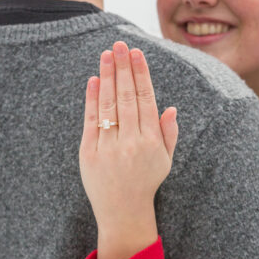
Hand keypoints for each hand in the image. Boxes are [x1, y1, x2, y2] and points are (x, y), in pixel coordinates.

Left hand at [79, 41, 177, 258]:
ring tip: (106, 55)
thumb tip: (170, 107)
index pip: (145, 99)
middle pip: (126, 97)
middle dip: (122, 68)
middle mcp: (130, 142)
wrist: (123, 212)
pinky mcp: (89, 154)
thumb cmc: (146, 182)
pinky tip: (93, 80)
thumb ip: (168, 133)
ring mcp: (108, 148)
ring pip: (108, 106)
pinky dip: (91, 100)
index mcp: (151, 141)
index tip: (136, 54)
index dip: (140, 74)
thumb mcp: (165, 160)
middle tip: (119, 45)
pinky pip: (90, 122)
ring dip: (107, 77)